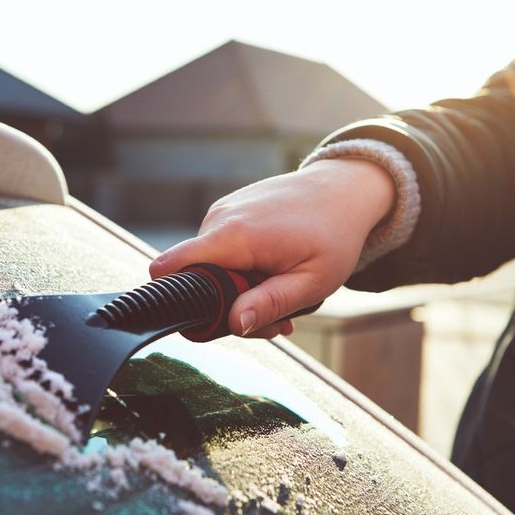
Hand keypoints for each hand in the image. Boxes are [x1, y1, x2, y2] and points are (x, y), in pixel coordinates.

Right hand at [150, 158, 395, 337]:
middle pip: (195, 280)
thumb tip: (234, 324)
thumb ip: (270, 304)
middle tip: (277, 319)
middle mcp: (219, 220)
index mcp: (235, 236)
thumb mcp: (312, 281)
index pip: (170, 268)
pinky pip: (220, 253)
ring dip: (241, 291)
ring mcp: (221, 213)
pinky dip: (243, 271)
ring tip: (282, 291)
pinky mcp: (228, 213)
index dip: (180, 302)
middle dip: (230, 308)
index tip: (221, 320)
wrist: (344, 189)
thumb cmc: (334, 235)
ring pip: (209, 269)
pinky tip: (274, 273)